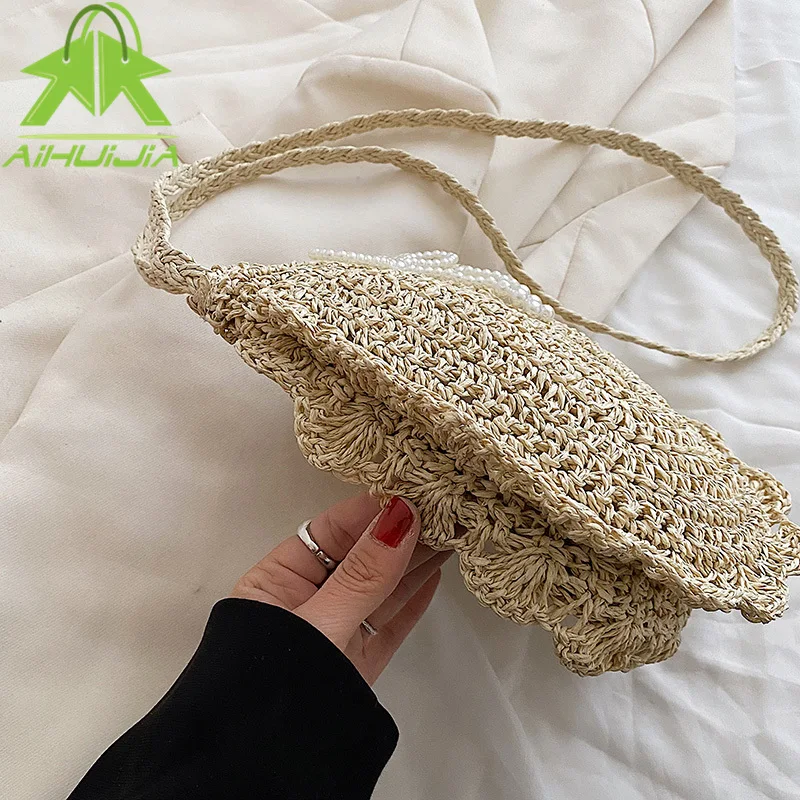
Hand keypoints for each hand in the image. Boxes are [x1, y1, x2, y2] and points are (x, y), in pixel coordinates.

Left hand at [231, 493, 451, 684]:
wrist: (254, 773)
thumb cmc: (273, 684)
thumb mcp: (319, 624)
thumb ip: (363, 575)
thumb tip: (401, 515)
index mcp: (277, 581)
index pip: (331, 533)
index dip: (372, 510)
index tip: (414, 489)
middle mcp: (306, 601)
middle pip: (361, 558)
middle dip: (402, 532)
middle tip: (447, 506)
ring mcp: (334, 632)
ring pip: (380, 589)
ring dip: (416, 562)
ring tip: (454, 531)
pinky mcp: (357, 661)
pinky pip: (388, 624)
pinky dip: (414, 601)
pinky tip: (437, 574)